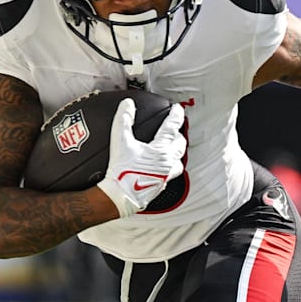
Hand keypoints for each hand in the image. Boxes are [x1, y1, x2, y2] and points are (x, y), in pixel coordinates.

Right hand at [96, 99, 185, 216]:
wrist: (120, 196)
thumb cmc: (122, 171)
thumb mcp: (120, 141)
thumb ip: (124, 120)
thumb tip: (128, 105)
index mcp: (160, 150)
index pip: (172, 127)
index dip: (176, 115)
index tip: (177, 109)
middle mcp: (167, 162)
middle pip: (181, 145)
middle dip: (179, 135)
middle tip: (175, 129)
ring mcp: (165, 175)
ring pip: (179, 161)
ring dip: (178, 153)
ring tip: (173, 149)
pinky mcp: (161, 185)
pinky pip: (171, 174)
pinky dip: (170, 167)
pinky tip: (163, 167)